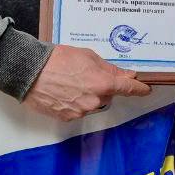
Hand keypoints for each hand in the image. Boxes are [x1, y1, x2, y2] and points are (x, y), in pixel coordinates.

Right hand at [23, 44, 150, 121]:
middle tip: (85, 75)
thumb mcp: (87, 56)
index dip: (139, 89)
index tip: (145, 89)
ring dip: (87, 95)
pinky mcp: (68, 118)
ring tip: (69, 82)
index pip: (128, 89)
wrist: (29, 71)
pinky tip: (62, 91)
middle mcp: (95, 101)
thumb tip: (127, 75)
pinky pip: (79, 110)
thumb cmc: (57, 59)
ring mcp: (82, 111)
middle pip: (108, 95)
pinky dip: (74, 102)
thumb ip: (109, 68)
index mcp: (103, 83)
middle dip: (102, 87)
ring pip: (93, 103)